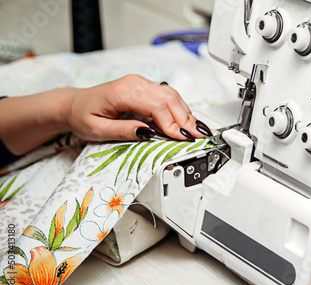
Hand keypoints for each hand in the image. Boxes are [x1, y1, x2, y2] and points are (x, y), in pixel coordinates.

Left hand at [0, 74, 212, 154]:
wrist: (74, 103)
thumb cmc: (83, 115)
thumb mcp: (96, 130)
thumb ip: (123, 131)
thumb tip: (148, 133)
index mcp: (122, 91)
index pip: (156, 106)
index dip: (173, 124)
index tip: (183, 139)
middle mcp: (135, 83)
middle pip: (169, 99)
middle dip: (187, 120)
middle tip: (199, 137)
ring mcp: (141, 83)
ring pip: (172, 96)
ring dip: (187, 114)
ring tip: (197, 132)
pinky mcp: (145, 87)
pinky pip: (168, 96)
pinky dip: (180, 109)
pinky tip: (188, 121)